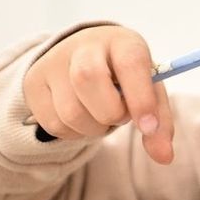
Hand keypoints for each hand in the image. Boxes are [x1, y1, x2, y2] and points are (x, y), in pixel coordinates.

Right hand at [23, 26, 174, 163]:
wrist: (84, 58)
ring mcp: (53, 63)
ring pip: (70, 110)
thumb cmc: (124, 78)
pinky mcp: (34, 84)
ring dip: (93, 129)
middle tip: (119, 115)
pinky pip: (54, 124)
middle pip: (89, 79)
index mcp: (122, 42)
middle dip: (110, 113)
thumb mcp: (148, 92)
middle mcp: (84, 46)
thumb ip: (160, 122)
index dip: (140, 98)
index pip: (130, 63)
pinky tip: (83, 118)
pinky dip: (74, 133)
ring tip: (101, 116)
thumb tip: (164, 157)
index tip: (148, 127)